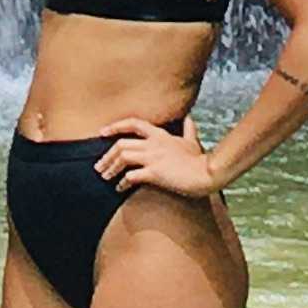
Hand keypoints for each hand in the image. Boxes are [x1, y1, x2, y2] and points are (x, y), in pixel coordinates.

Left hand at [95, 115, 218, 199]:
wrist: (207, 175)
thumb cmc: (200, 161)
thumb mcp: (193, 142)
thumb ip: (188, 130)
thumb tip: (189, 119)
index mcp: (160, 134)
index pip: (132, 123)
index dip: (115, 126)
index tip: (102, 132)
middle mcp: (153, 143)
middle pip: (121, 144)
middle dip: (107, 155)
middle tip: (99, 166)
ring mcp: (153, 157)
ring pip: (123, 157)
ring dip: (111, 167)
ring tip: (105, 177)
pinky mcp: (155, 173)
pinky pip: (131, 176)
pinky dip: (122, 182)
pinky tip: (120, 188)